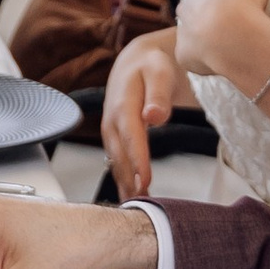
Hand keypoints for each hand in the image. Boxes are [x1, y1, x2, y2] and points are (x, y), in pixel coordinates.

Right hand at [99, 34, 186, 201]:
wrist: (136, 62)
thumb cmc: (152, 66)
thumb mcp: (159, 71)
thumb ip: (159, 94)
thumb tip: (154, 116)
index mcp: (122, 103)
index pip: (131, 136)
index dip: (137, 160)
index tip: (145, 181)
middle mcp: (111, 119)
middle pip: (119, 154)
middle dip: (129, 180)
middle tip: (142, 205)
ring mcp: (110, 129)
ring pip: (115, 161)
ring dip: (124, 184)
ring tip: (136, 206)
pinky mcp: (114, 137)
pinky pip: (117, 161)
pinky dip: (124, 179)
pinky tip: (132, 195)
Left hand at [177, 0, 269, 80]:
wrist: (232, 36)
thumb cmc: (244, 0)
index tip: (240, 3)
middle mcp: (186, 5)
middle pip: (199, 9)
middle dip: (213, 15)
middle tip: (235, 25)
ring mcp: (184, 31)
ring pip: (194, 33)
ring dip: (207, 37)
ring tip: (228, 45)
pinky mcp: (185, 55)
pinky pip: (193, 58)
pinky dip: (203, 60)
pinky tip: (219, 62)